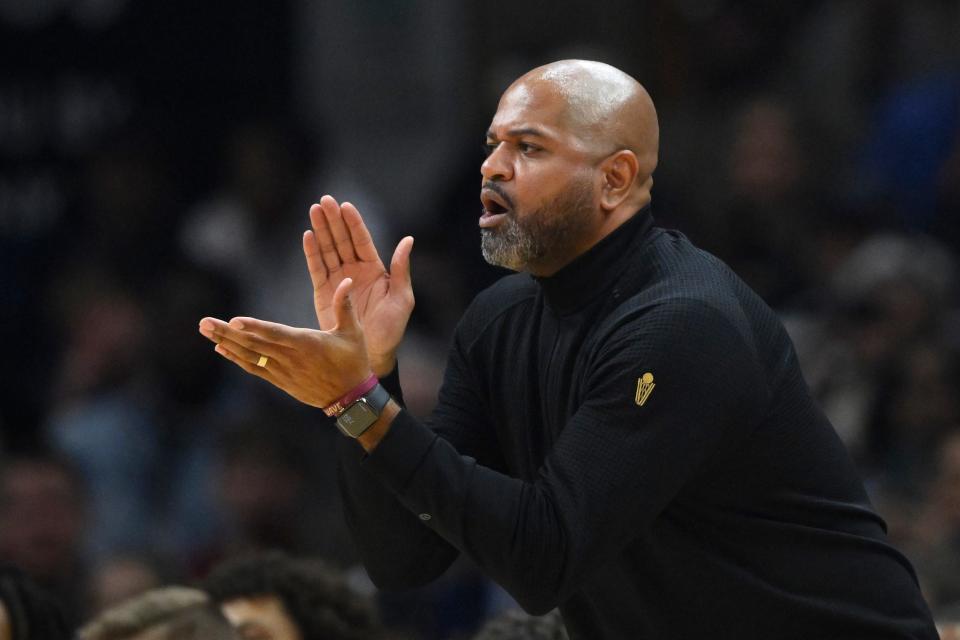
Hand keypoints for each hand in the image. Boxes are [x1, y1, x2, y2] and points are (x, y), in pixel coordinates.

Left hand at [198, 278, 370, 408]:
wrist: (351, 398)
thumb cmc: (354, 361)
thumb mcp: (353, 332)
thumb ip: (345, 305)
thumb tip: (345, 280)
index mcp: (307, 343)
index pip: (275, 333)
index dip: (254, 327)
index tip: (233, 320)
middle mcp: (290, 358)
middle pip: (253, 344)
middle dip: (226, 332)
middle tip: (204, 322)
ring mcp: (283, 371)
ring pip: (249, 356)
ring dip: (226, 342)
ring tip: (205, 330)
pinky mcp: (280, 380)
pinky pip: (254, 368)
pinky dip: (236, 358)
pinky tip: (221, 348)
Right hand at [305, 195, 413, 375]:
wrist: (371, 354)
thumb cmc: (391, 330)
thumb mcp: (402, 299)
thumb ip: (401, 270)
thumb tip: (408, 240)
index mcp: (375, 270)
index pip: (362, 241)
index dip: (354, 223)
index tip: (345, 206)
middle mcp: (355, 271)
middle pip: (342, 240)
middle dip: (333, 220)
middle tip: (324, 200)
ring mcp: (338, 280)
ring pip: (328, 250)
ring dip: (321, 230)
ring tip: (314, 210)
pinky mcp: (324, 293)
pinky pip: (317, 269)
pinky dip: (312, 253)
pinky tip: (307, 235)